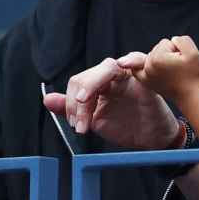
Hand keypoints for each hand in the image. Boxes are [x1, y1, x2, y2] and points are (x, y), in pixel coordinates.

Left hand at [42, 57, 179, 149]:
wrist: (151, 140)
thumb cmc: (126, 126)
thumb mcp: (94, 120)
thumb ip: (72, 110)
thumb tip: (47, 100)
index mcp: (99, 84)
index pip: (78, 84)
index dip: (70, 104)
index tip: (76, 125)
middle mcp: (112, 76)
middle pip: (89, 75)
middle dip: (78, 102)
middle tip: (81, 125)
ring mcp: (129, 75)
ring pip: (107, 67)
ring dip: (92, 84)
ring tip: (84, 102)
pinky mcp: (147, 78)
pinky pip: (141, 60)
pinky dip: (133, 59)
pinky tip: (123, 64)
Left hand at [121, 35, 198, 102]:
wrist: (189, 94)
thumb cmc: (192, 74)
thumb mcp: (193, 52)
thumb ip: (181, 39)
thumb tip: (171, 40)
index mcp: (158, 58)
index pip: (166, 42)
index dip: (176, 48)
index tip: (181, 60)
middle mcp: (148, 66)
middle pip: (157, 48)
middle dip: (167, 53)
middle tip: (176, 66)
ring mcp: (145, 74)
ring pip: (150, 56)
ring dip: (159, 59)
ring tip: (170, 71)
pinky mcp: (145, 81)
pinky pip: (136, 68)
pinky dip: (136, 66)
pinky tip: (128, 65)